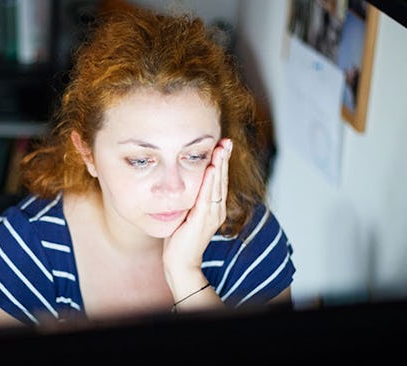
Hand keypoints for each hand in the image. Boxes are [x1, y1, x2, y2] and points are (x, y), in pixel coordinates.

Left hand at [162, 138, 232, 278]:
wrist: (180, 263)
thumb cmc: (180, 240)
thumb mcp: (186, 214)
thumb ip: (190, 201)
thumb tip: (184, 183)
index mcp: (214, 208)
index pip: (219, 181)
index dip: (221, 163)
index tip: (222, 145)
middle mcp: (217, 210)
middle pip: (221, 179)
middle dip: (224, 159)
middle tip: (226, 140)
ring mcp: (212, 216)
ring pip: (217, 185)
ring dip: (219, 165)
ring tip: (221, 148)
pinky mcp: (202, 220)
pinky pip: (207, 197)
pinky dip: (210, 181)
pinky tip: (211, 168)